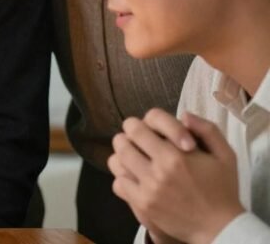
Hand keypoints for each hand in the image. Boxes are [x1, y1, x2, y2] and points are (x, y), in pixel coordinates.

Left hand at [108, 109, 244, 243]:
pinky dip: (124, 177)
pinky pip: (118, 182)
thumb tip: (184, 114)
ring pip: (117, 159)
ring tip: (134, 155)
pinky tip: (135, 177)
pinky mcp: (142, 204)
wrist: (220, 227)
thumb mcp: (225, 155)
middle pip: (125, 137)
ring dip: (124, 153)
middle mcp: (159, 170)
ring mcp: (148, 188)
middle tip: (139, 138)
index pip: (147, 122)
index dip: (152, 121)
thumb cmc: (222, 189)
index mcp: (178, 155)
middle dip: (132, 134)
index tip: (159, 131)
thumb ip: (207, 129)